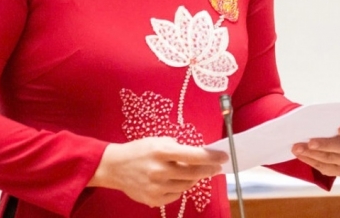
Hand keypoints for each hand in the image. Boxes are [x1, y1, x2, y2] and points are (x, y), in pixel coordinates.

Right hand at [88, 137, 227, 206]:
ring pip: (187, 185)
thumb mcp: (158, 141)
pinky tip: (177, 180)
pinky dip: (180, 187)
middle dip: (208, 169)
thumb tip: (199, 154)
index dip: (211, 157)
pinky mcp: (154, 200)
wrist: (115, 167)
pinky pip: (176, 195)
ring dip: (194, 178)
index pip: (194, 155)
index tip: (223, 156)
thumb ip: (177, 147)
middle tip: (216, 166)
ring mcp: (157, 187)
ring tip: (196, 171)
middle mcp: (160, 170)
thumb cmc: (139, 150)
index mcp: (162, 151)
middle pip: (194, 173)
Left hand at [291, 118, 339, 176]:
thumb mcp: (331, 114)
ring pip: (332, 158)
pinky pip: (326, 168)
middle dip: (324, 145)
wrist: (328, 132)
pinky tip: (300, 155)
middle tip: (310, 142)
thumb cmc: (330, 119)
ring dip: (312, 154)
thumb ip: (326, 115)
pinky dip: (311, 161)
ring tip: (297, 148)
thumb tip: (308, 118)